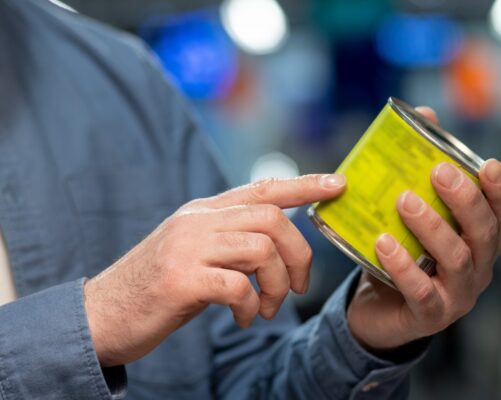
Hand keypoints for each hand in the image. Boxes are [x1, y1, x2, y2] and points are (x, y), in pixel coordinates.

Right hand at [84, 174, 345, 365]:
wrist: (101, 315)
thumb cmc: (160, 288)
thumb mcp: (197, 252)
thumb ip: (232, 238)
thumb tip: (280, 241)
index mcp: (203, 212)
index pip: (262, 188)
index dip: (304, 186)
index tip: (338, 184)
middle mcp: (196, 222)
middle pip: (271, 220)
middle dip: (298, 256)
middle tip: (295, 289)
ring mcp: (186, 247)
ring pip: (261, 250)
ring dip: (275, 286)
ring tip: (266, 310)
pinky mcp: (179, 279)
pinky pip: (237, 286)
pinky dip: (250, 306)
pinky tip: (242, 319)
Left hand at [347, 107, 500, 351]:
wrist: (377, 309)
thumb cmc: (402, 251)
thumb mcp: (412, 209)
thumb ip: (422, 164)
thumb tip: (424, 113)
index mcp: (482, 238)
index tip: (487, 165)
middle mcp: (480, 265)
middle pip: (486, 232)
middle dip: (465, 200)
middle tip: (438, 172)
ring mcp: (459, 294)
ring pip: (457, 259)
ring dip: (432, 227)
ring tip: (404, 201)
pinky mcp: (431, 315)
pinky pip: (423, 291)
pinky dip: (403, 266)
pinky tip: (383, 243)